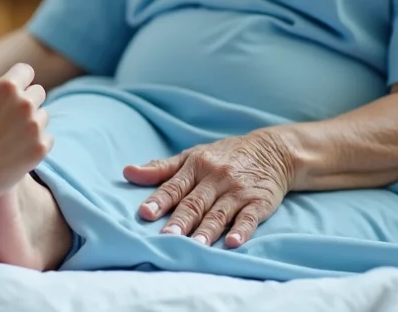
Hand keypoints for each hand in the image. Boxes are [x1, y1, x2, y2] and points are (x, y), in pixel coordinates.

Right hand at [0, 63, 52, 208]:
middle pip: (38, 92)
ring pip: (43, 116)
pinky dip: (36, 142)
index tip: (14, 89)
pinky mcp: (40, 149)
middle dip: (26, 100)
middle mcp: (25, 103)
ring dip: (31, 122)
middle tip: (11, 115)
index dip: (18, 79)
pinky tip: (19, 150)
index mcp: (6, 87)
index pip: (26, 71)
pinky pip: (47, 138)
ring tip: (12, 136)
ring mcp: (35, 127)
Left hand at [122, 130, 294, 247]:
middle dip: (181, 220)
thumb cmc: (222, 156)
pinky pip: (249, 217)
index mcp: (196, 166)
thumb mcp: (191, 156)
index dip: (159, 200)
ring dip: (207, 230)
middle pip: (195, 202)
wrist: (270, 151)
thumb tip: (127, 172)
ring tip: (195, 246)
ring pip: (219, 212)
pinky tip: (232, 243)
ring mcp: (237, 190)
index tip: (145, 213)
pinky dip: (241, 230)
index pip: (174, 186)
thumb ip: (160, 168)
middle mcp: (215, 177)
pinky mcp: (259, 201)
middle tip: (167, 237)